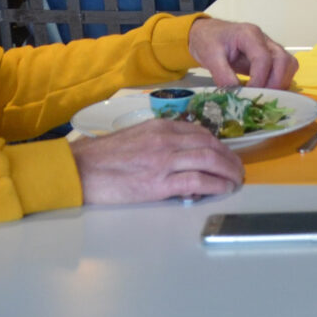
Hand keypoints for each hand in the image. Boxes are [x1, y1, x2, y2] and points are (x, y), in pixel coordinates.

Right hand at [72, 119, 245, 204]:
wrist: (80, 169)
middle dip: (229, 158)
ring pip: (209, 160)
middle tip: (237, 169)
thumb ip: (158, 142)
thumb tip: (179, 157)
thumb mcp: (135, 138)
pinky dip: (215, 184)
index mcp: (160, 127)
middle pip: (210, 145)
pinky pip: (198, 181)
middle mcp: (166, 140)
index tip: (226, 155)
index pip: (200, 133)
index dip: (219, 145)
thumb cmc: (101, 157)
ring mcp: (164, 160)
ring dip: (228, 171)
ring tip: (236, 180)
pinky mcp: (159, 183)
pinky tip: (223, 189)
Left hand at [188, 16, 295, 88]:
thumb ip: (222, 75)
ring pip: (289, 64)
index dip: (259, 79)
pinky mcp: (271, 57)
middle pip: (283, 60)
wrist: (208, 34)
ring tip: (265, 95)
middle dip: (275, 82)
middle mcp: (264, 39)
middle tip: (261, 97)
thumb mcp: (210, 57)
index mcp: (249, 35)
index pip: (264, 58)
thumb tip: (236, 94)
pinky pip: (285, 69)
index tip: (248, 93)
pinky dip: (280, 81)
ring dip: (281, 82)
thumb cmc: (209, 41)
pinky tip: (266, 90)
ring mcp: (270, 48)